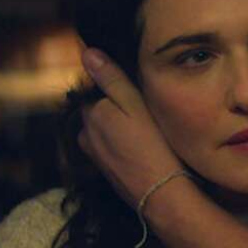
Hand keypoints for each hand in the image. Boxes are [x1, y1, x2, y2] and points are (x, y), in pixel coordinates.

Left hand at [78, 48, 183, 207]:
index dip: (118, 88)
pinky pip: (111, 149)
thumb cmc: (153, 145)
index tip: (139, 93)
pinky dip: (122, 146)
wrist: (161, 194)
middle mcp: (86, 134)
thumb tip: (87, 52)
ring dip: (119, 128)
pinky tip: (142, 149)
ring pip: (105, 130)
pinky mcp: (106, 171)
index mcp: (92, 112)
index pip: (98, 89)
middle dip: (117, 108)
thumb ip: (111, 78)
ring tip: (146, 131)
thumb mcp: (135, 104)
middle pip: (99, 110)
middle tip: (146, 111)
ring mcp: (95, 155)